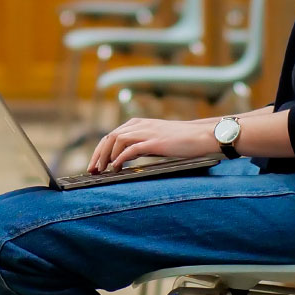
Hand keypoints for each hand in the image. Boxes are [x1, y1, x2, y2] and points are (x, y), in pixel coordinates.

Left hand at [88, 116, 217, 172]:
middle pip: (110, 137)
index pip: (111, 135)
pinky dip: (120, 157)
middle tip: (92, 170)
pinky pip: (131, 148)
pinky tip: (116, 167)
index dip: (100, 150)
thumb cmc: (180, 141)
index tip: (94, 165)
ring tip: (103, 170)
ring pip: (117, 140)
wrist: (201, 136)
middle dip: (98, 154)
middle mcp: (140, 125)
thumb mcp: (154, 141)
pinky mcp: (154, 141)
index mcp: (138, 124)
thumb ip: (138, 146)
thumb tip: (122, 159)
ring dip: (106, 156)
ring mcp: (147, 132)